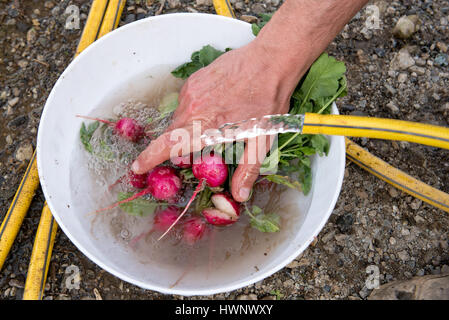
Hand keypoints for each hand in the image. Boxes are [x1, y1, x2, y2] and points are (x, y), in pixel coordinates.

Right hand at [131, 41, 302, 201]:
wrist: (270, 61)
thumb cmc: (268, 101)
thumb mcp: (262, 140)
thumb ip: (248, 170)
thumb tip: (240, 196)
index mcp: (206, 125)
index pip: (168, 145)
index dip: (150, 158)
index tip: (137, 167)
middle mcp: (192, 107)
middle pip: (172, 134)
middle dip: (178, 146)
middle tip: (197, 150)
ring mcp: (191, 91)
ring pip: (180, 118)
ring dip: (189, 128)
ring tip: (215, 125)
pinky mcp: (194, 79)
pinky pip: (186, 102)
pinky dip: (194, 111)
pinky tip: (216, 108)